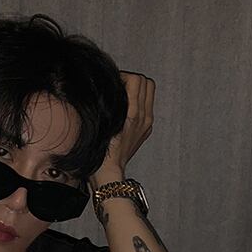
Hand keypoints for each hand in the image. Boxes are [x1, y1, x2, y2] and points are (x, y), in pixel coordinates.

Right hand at [90, 71, 154, 186]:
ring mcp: (146, 124)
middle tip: (118, 87)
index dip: (123, 77)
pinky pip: (147, 107)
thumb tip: (110, 87)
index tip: (112, 84)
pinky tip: (124, 111)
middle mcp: (144, 117)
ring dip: (136, 90)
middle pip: (147, 83)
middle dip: (132, 80)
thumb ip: (109, 103)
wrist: (109, 173)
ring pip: (149, 94)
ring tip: (121, 98)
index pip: (136, 80)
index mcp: (134, 113)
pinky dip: (138, 102)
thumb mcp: (102, 123)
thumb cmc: (101, 151)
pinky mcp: (145, 130)